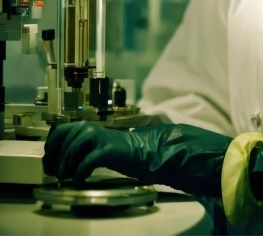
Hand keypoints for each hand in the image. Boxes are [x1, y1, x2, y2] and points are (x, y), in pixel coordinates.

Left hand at [43, 121, 232, 196]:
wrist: (170, 152)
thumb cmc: (144, 152)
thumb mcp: (119, 149)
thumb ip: (104, 147)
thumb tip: (88, 153)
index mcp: (100, 129)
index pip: (67, 126)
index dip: (55, 140)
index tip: (51, 156)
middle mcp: (101, 130)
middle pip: (66, 130)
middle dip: (54, 150)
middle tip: (53, 168)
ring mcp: (107, 138)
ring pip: (74, 142)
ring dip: (65, 161)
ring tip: (65, 175)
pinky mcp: (114, 150)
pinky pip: (89, 159)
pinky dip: (79, 170)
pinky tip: (79, 179)